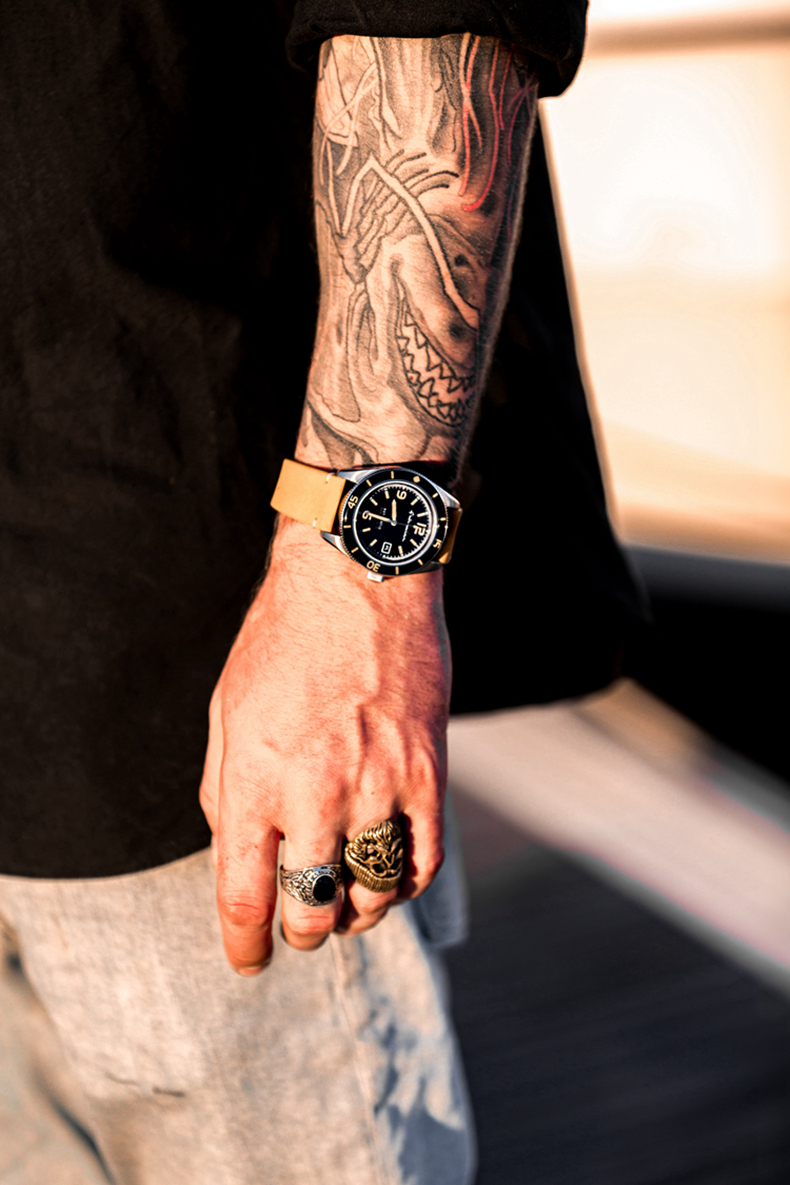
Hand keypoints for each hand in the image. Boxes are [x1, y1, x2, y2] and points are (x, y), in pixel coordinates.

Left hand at [199, 516, 449, 974]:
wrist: (359, 578)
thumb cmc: (282, 642)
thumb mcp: (226, 713)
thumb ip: (224, 793)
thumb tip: (239, 857)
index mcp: (252, 779)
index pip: (244, 896)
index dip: (243, 945)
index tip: (247, 961)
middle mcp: (315, 793)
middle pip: (311, 908)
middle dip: (300, 931)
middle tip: (299, 927)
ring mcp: (379, 785)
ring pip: (373, 895)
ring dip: (355, 914)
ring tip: (346, 902)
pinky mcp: (428, 773)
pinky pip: (423, 860)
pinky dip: (406, 885)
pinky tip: (390, 875)